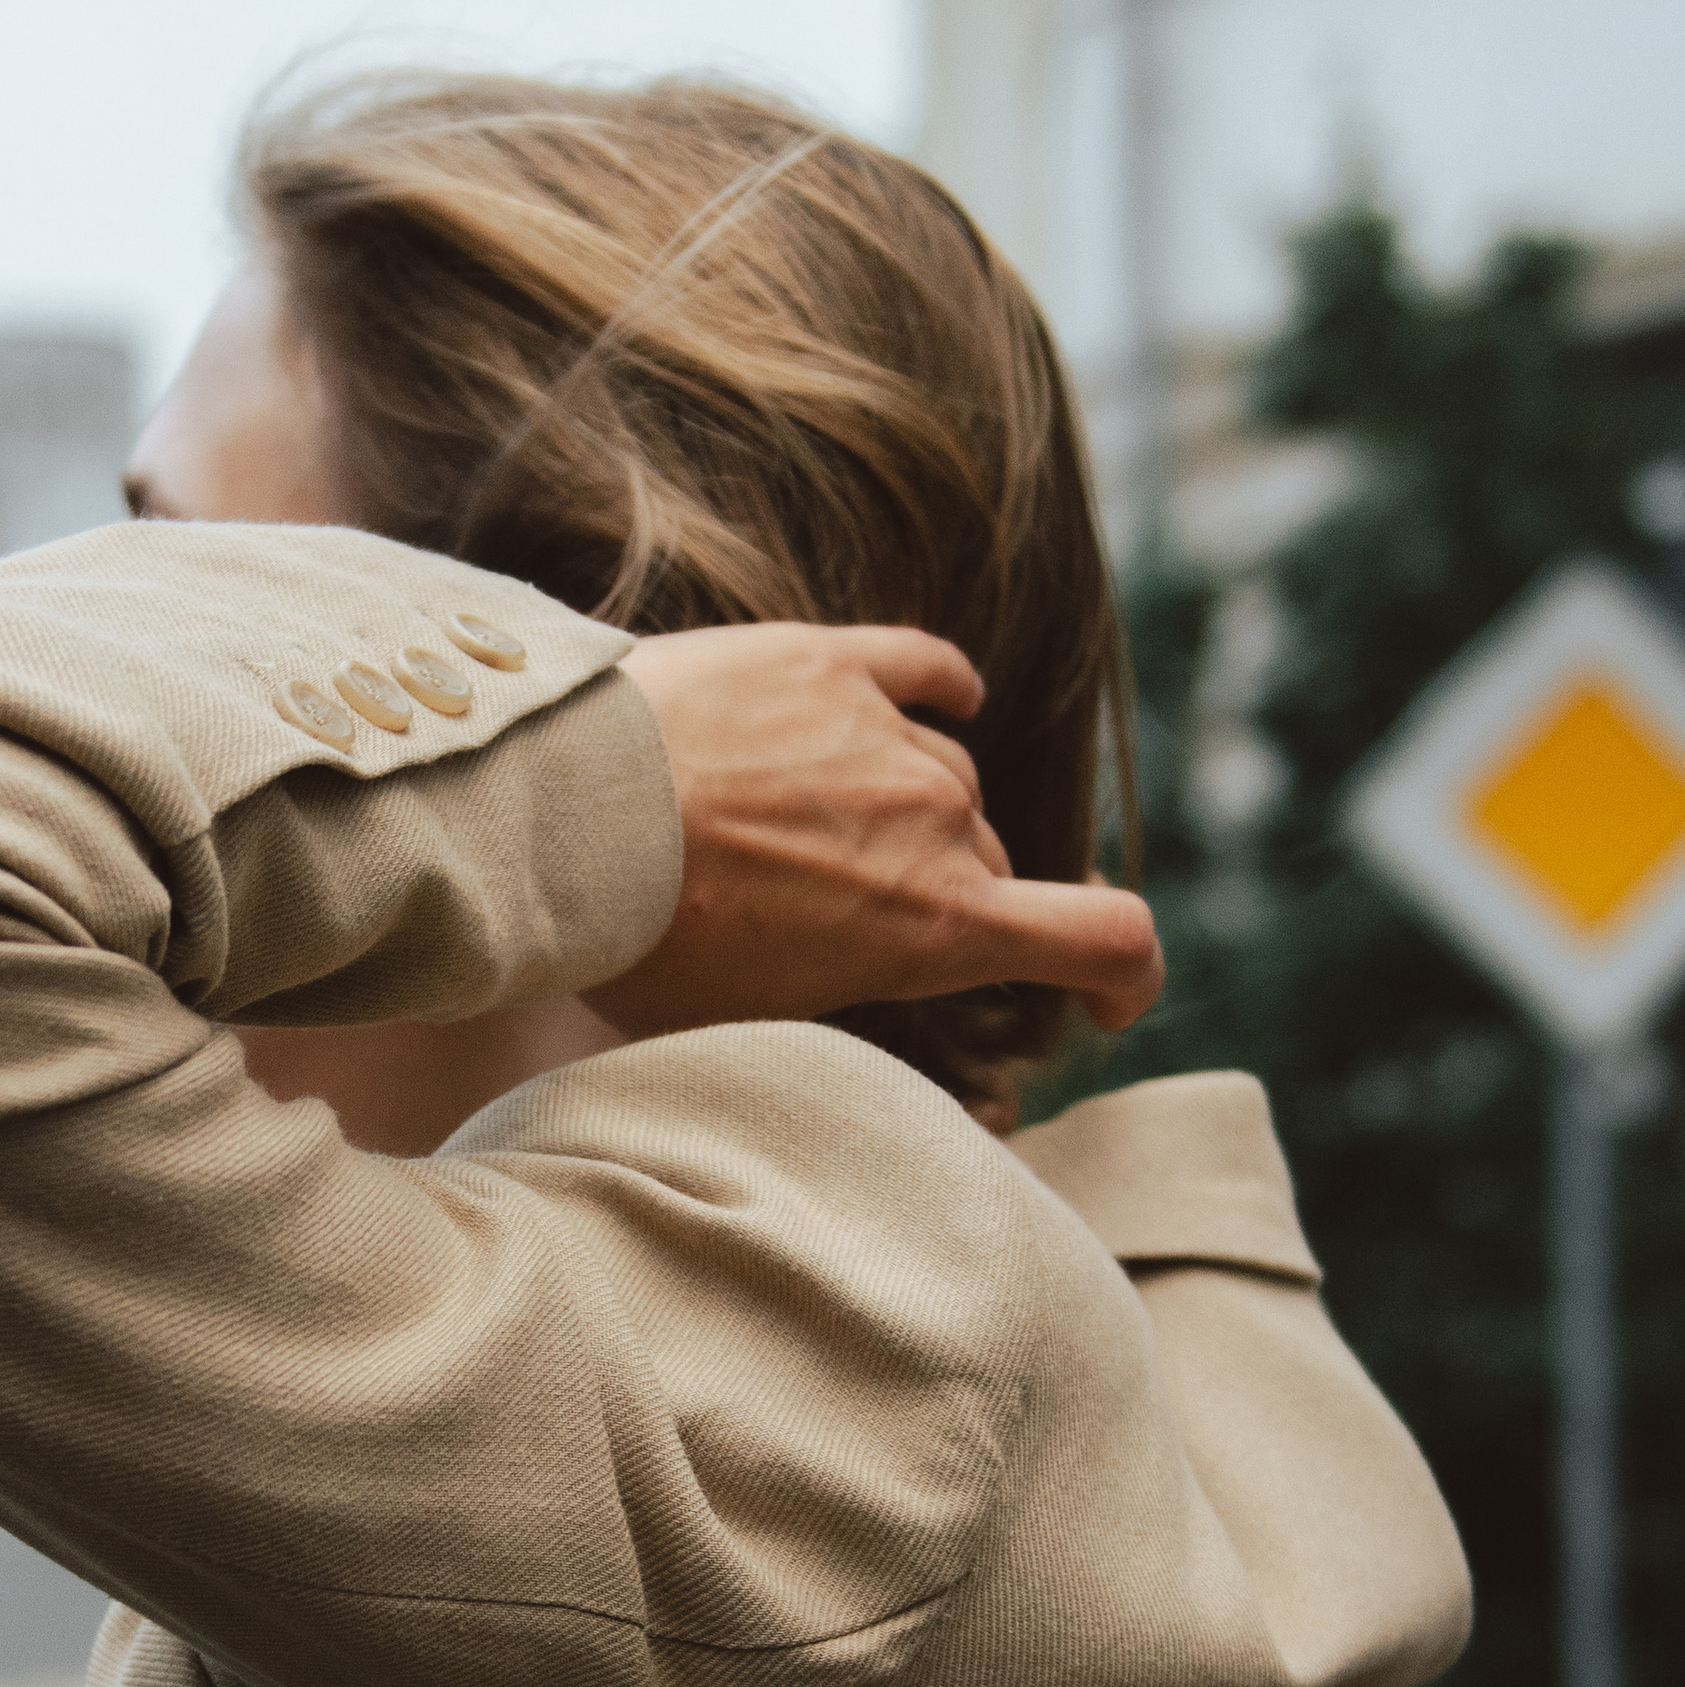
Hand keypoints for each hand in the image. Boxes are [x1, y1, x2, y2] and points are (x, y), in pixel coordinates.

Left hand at [584, 622, 1162, 1040]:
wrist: (563, 818)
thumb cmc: (644, 945)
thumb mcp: (753, 1024)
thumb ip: (845, 999)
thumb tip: (870, 1000)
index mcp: (939, 925)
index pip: (1106, 939)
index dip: (1124, 974)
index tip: (1108, 1001)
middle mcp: (939, 820)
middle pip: (982, 864)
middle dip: (940, 898)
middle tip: (852, 924)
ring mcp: (888, 733)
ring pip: (942, 777)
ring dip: (908, 808)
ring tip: (818, 834)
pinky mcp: (828, 662)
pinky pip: (925, 667)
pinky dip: (944, 688)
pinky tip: (957, 693)